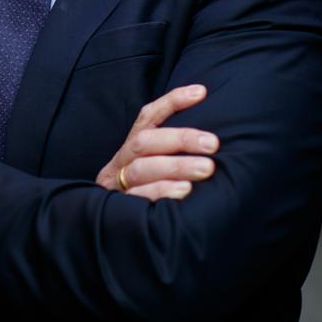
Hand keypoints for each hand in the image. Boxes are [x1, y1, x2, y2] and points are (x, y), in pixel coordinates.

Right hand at [96, 84, 218, 200]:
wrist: (109, 229)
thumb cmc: (148, 190)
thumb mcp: (156, 163)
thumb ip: (175, 147)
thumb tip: (208, 116)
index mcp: (132, 145)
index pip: (149, 116)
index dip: (173, 102)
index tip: (201, 92)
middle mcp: (122, 160)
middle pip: (145, 142)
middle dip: (181, 139)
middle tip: (213, 144)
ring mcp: (117, 184)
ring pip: (141, 169)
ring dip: (175, 167)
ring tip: (205, 169)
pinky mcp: (118, 208)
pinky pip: (137, 199)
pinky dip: (161, 192)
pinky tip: (184, 194)